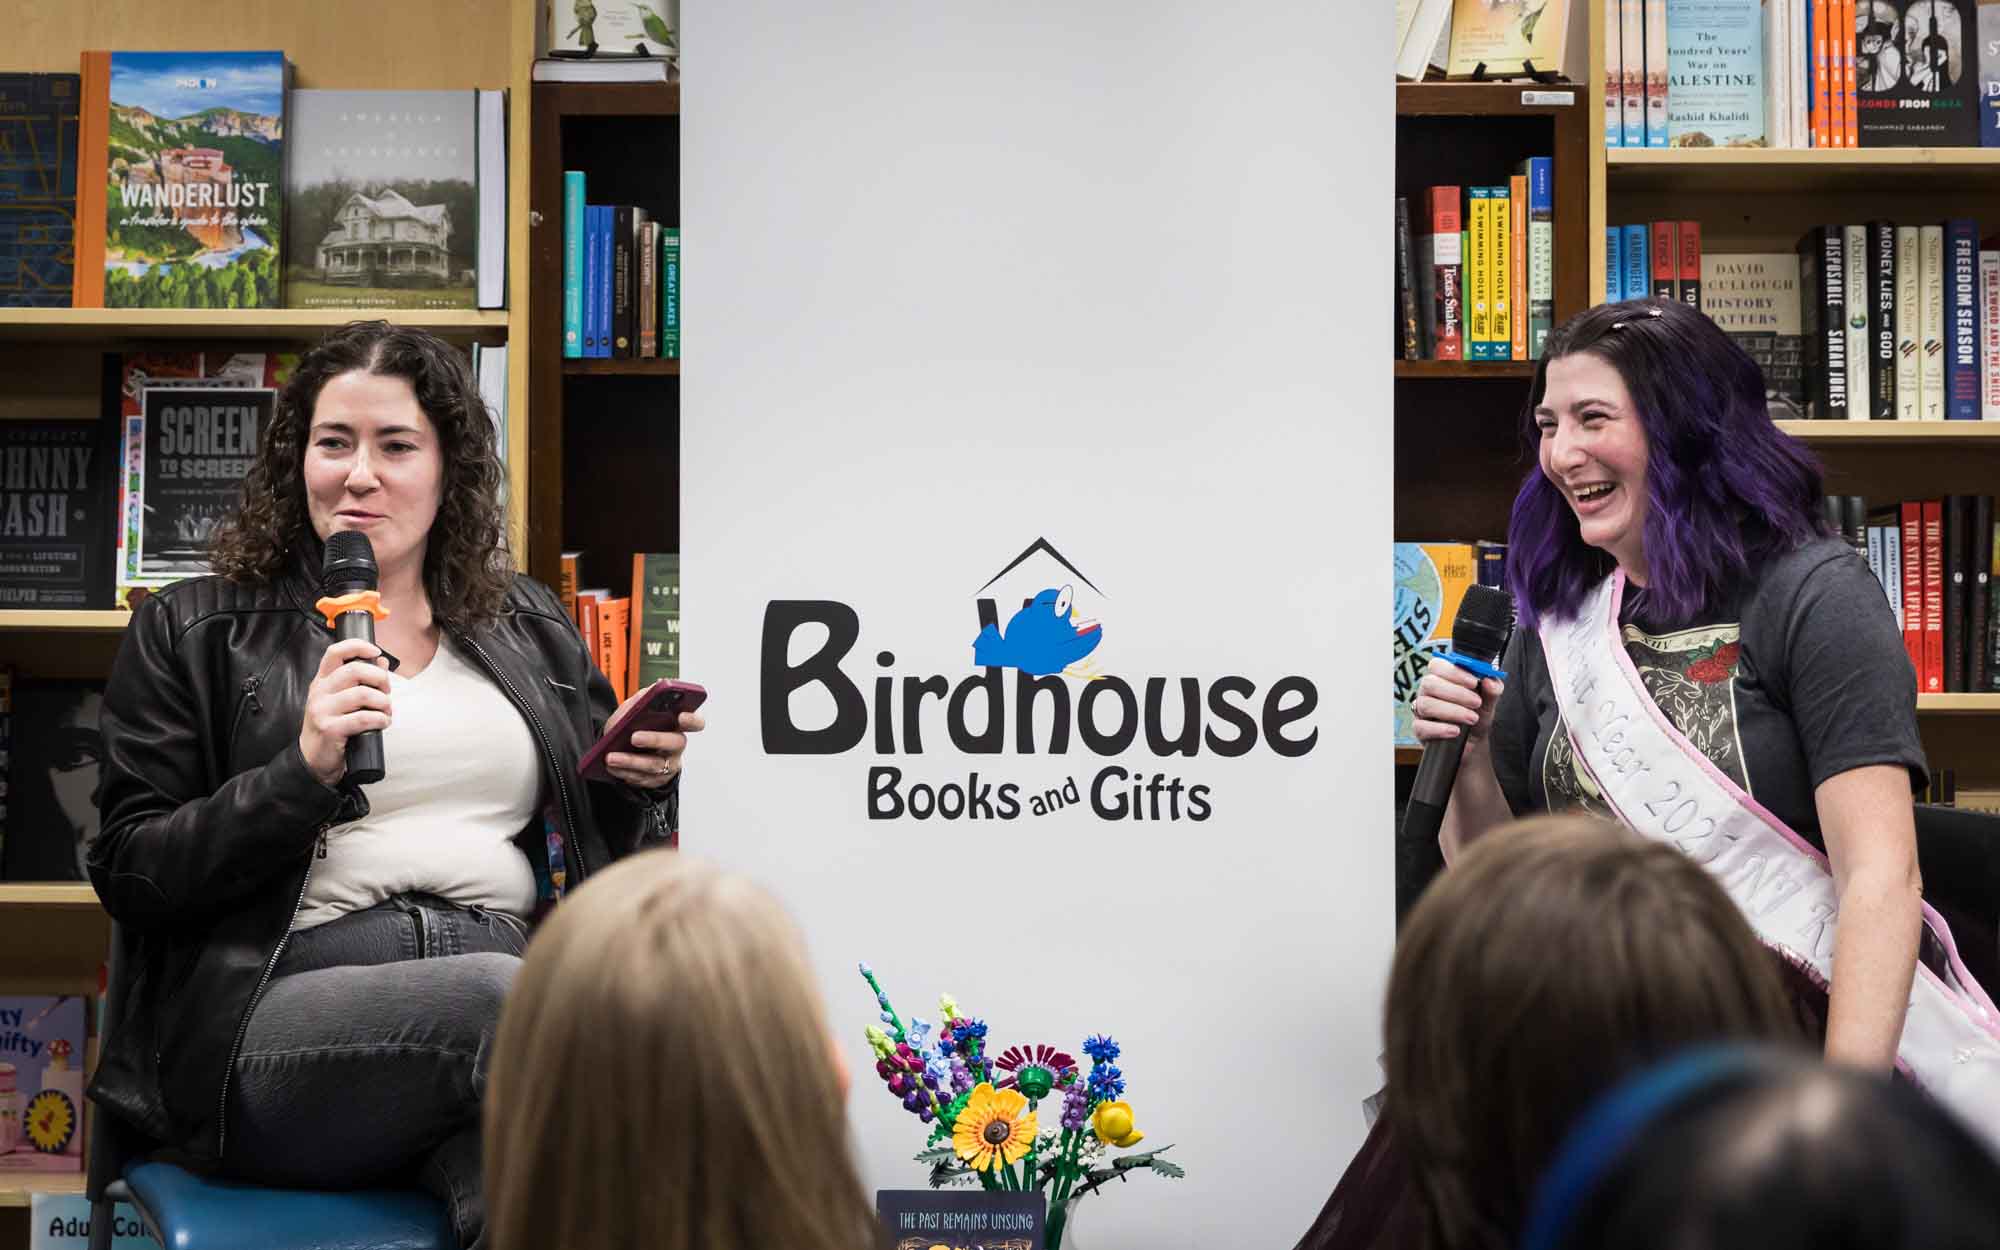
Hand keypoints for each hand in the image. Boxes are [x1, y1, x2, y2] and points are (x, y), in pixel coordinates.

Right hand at [299, 637, 392, 785]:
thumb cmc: (332, 727)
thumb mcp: (341, 700)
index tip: (375, 651)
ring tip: (386, 711)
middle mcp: (319, 692)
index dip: (358, 646)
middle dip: (380, 678)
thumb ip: (360, 680)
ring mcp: (322, 710)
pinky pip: (364, 717)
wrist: (314, 759)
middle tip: (386, 691)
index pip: (335, 652)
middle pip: (355, 670)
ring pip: (363, 694)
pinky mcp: (330, 729)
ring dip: (383, 702)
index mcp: (322, 681)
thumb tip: (382, 661)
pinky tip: (382, 723)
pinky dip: (381, 719)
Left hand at [601, 691, 704, 789]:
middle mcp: (677, 745)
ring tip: (611, 757)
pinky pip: (643, 779)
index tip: (681, 716)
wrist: (621, 748)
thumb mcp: (634, 709)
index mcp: (678, 724)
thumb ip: (643, 699)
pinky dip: (625, 772)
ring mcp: (669, 764)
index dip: (692, 719)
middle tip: (634, 737)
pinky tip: (612, 768)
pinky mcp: (657, 779)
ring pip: (655, 765)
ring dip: (631, 761)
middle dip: (655, 739)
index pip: (696, 722)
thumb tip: (654, 687)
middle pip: (675, 743)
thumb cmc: (633, 725)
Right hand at [1412, 656, 1503, 747]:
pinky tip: (1456, 731)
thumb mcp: (1489, 702)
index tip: (1474, 682)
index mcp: (1442, 677)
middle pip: (1429, 683)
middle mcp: (1428, 691)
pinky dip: (1440, 729)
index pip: (1437, 665)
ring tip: (1472, 718)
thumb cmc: (1477, 714)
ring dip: (1452, 711)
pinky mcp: (1419, 729)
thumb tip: (1489, 681)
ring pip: (1425, 704)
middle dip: (1456, 693)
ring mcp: (1421, 710)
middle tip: (1477, 702)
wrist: (1475, 742)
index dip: (1454, 672)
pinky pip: (1420, 726)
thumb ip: (1492, 689)